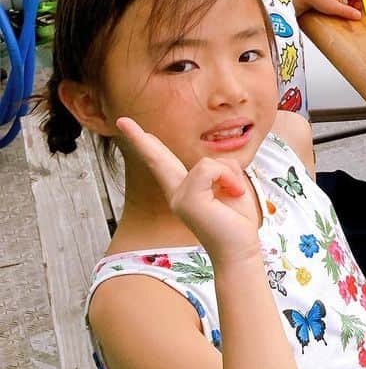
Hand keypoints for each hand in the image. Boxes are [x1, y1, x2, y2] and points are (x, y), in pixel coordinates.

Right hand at [116, 117, 261, 268]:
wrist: (240, 249)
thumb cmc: (237, 222)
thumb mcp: (230, 187)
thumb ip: (219, 170)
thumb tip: (217, 164)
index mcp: (184, 190)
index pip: (162, 162)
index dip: (146, 143)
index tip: (126, 125)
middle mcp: (176, 194)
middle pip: (157, 159)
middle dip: (139, 138)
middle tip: (121, 119)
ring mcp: (178, 197)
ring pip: (207, 163)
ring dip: (230, 175)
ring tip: (234, 194)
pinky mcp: (187, 200)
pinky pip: (210, 168)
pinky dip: (228, 177)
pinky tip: (234, 193)